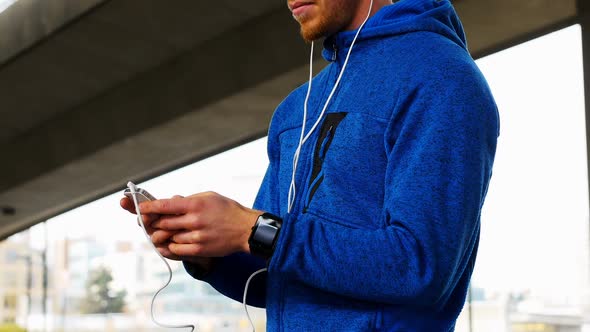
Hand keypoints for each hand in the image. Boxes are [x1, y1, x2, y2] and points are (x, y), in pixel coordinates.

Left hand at [138, 191, 260, 257]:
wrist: (246, 230)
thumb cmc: (228, 210)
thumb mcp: (209, 196)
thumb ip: (188, 199)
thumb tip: (170, 201)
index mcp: (195, 204)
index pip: (164, 205)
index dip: (148, 208)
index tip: (140, 209)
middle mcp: (194, 220)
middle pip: (162, 223)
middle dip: (154, 223)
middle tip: (150, 222)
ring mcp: (196, 236)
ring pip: (168, 237)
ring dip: (165, 235)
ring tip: (167, 232)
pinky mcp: (200, 249)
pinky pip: (176, 250)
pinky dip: (171, 246)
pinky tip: (174, 242)